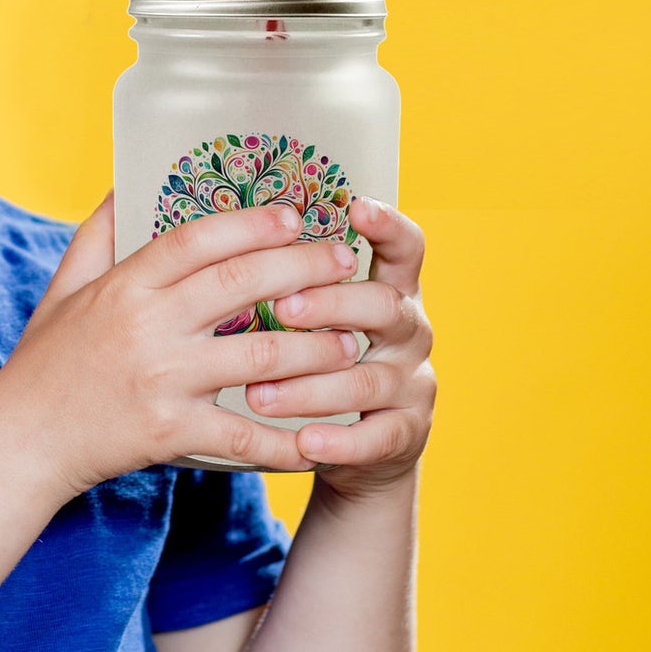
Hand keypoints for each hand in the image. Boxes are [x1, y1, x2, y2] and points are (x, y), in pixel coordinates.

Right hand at [0, 194, 364, 499]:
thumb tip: (127, 179)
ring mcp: (162, 381)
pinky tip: (318, 437)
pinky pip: (243, 436)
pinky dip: (285, 440)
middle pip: (239, 285)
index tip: (293, 215)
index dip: (249, 222)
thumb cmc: (47, 358)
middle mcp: (146, 327)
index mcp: (124, 286)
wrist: (22, 439)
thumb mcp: (65, 285)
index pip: (195, 239)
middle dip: (302, 268)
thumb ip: (100, 232)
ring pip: (259, 357)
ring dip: (314, 348)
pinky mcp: (170, 433)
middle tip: (343, 262)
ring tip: (350, 340)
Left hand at [255, 197, 434, 498]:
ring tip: (257, 393)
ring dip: (310, 386)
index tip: (357, 205)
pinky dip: (339, 441)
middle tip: (282, 308)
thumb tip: (237, 236)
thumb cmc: (324, 361)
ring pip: (367, 379)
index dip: (388, 225)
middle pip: (384, 306)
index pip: (406, 248)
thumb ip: (297, 280)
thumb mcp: (322, 317)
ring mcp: (413, 385)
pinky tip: (304, 442)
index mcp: (392, 291)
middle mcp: (410, 332)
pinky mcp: (406, 435)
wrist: (360, 446)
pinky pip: (375, 438)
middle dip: (332, 304)